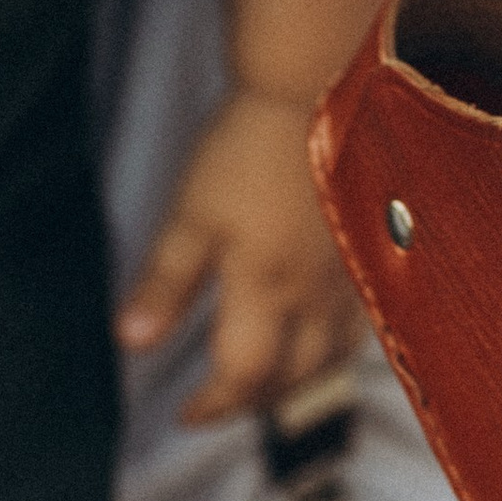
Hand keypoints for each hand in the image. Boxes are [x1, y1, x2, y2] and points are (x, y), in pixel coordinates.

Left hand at [117, 86, 362, 424]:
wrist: (314, 87)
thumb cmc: (245, 149)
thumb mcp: (192, 214)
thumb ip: (166, 283)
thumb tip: (131, 344)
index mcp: (267, 286)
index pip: (244, 375)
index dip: (212, 406)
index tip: (183, 413)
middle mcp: (316, 292)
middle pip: (295, 377)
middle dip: (254, 401)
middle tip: (221, 401)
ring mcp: (350, 274)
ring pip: (333, 355)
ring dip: (298, 381)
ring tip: (267, 378)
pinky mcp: (370, 249)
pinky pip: (359, 323)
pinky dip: (332, 347)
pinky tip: (315, 333)